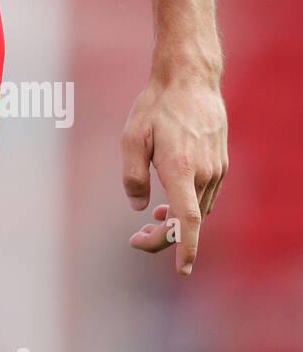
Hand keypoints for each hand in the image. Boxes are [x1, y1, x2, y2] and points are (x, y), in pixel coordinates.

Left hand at [121, 78, 227, 275]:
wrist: (190, 80)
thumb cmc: (156, 106)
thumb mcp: (131, 136)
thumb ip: (132, 175)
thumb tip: (138, 207)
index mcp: (181, 169)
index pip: (188, 220)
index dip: (185, 248)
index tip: (182, 271)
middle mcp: (205, 173)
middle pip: (188, 221)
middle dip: (163, 237)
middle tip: (135, 241)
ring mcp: (217, 170)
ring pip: (198, 210)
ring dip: (176, 222)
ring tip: (152, 222)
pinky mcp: (221, 165)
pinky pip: (205, 196)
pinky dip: (189, 207)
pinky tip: (170, 204)